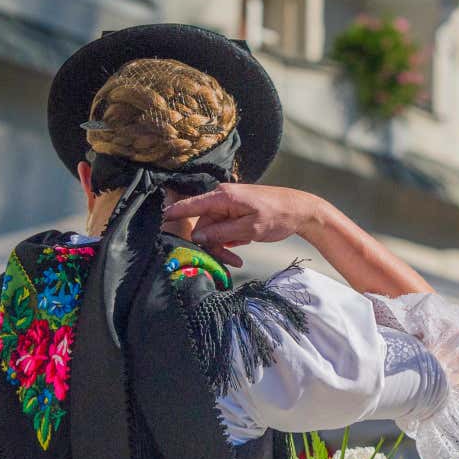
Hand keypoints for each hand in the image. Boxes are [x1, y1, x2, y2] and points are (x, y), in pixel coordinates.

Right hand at [163, 183, 326, 266]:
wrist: (301, 210)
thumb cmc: (277, 216)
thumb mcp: (249, 229)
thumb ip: (221, 233)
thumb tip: (197, 236)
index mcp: (223, 196)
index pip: (191, 205)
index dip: (174, 214)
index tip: (158, 220)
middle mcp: (222, 198)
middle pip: (203, 226)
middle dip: (211, 246)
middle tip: (229, 262)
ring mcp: (229, 206)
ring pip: (213, 231)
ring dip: (222, 247)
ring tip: (238, 260)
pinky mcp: (235, 214)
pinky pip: (224, 230)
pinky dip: (229, 242)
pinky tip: (241, 249)